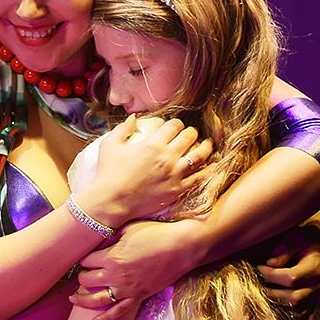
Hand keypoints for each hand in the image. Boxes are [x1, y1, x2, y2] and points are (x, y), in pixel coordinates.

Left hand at [72, 219, 206, 319]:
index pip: (85, 261)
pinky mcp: (137, 297)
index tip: (86, 257)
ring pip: (95, 300)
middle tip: (84, 273)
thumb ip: (111, 236)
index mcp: (111, 257)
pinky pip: (117, 313)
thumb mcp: (129, 228)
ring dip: (82, 300)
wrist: (182, 247)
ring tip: (74, 298)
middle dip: (82, 277)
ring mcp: (126, 289)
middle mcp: (115, 276)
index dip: (83, 259)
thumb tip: (99, 240)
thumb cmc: (157, 233)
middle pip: (86, 280)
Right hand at [79, 117, 213, 226]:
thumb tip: (134, 117)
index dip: (177, 123)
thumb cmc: (107, 173)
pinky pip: (199, 178)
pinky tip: (212, 165)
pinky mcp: (177, 190)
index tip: (175, 127)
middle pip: (190, 136)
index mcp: (153, 144)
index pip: (175, 125)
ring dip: (206, 147)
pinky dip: (208, 170)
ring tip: (207, 145)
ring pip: (200, 155)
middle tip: (190, 134)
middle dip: (191, 132)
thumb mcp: (110, 145)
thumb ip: (123, 128)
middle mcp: (167, 157)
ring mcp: (175, 174)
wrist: (110, 202)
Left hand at [253, 217, 319, 312]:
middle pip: (294, 299)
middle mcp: (317, 286)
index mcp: (315, 267)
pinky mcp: (311, 307)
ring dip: (277, 304)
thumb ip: (285, 246)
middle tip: (260, 282)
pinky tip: (275, 305)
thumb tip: (270, 263)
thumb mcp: (298, 234)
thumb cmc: (305, 239)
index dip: (271, 275)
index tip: (260, 267)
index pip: (291, 278)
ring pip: (296, 313)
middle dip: (272, 292)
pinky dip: (288, 318)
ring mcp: (315, 298)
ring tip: (266, 290)